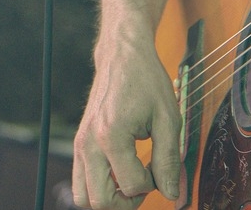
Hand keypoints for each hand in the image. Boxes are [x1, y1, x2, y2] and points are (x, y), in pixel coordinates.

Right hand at [74, 26, 182, 208]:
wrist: (121, 55)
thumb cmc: (146, 81)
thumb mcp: (167, 119)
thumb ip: (169, 160)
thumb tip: (172, 194)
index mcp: (112, 136)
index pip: (132, 186)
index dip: (153, 185)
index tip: (160, 167)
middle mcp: (89, 143)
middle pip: (101, 202)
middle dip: (127, 202)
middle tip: (145, 182)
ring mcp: (80, 145)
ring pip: (84, 198)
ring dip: (109, 198)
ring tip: (130, 181)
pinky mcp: (78, 144)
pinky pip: (79, 183)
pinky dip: (98, 187)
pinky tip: (119, 171)